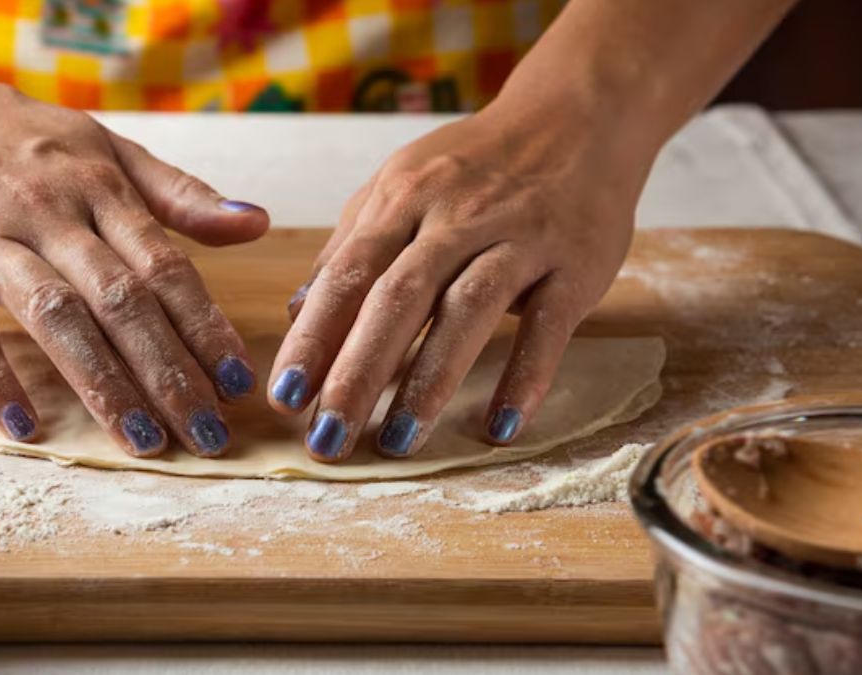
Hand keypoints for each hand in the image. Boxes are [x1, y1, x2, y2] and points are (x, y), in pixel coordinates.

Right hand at [0, 75, 268, 456]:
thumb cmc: (13, 134)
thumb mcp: (102, 147)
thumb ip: (177, 192)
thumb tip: (257, 223)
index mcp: (99, 187)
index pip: (164, 266)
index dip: (205, 326)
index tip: (237, 383)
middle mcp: (50, 213)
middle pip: (121, 300)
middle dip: (169, 372)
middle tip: (205, 433)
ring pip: (55, 316)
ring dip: (102, 383)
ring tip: (141, 440)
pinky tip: (23, 428)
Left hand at [268, 109, 646, 461]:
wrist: (578, 117)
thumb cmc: (478, 165)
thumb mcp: (404, 185)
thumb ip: (352, 245)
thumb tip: (297, 312)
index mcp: (403, 198)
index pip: (347, 274)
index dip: (313, 338)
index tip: (284, 398)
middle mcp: (456, 216)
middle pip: (396, 298)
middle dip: (356, 372)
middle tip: (327, 439)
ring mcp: (519, 237)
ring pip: (466, 310)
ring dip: (429, 380)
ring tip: (397, 440)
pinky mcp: (575, 261)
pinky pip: (549, 324)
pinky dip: (525, 375)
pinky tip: (500, 426)